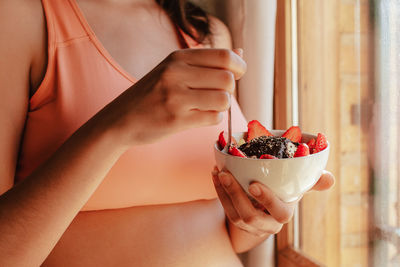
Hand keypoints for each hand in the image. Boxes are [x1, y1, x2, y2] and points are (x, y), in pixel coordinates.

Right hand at [105, 49, 246, 145]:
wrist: (121, 119)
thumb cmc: (152, 94)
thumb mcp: (173, 69)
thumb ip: (206, 62)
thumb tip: (240, 53)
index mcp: (178, 57)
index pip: (224, 56)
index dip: (239, 67)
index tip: (236, 75)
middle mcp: (176, 73)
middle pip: (228, 79)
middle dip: (229, 90)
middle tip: (217, 94)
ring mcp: (175, 97)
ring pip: (223, 100)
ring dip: (221, 106)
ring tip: (207, 106)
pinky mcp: (176, 119)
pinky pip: (213, 118)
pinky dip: (212, 118)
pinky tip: (199, 116)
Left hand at [211, 167, 334, 236]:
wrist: (266, 212)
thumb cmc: (283, 196)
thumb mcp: (297, 189)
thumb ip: (311, 182)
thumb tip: (329, 178)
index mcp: (283, 214)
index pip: (280, 212)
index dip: (268, 200)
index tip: (255, 185)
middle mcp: (267, 223)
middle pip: (250, 216)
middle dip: (236, 195)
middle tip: (227, 174)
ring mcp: (249, 225)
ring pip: (234, 214)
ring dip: (224, 192)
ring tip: (219, 172)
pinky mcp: (236, 221)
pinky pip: (225, 209)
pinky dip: (218, 191)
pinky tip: (215, 174)